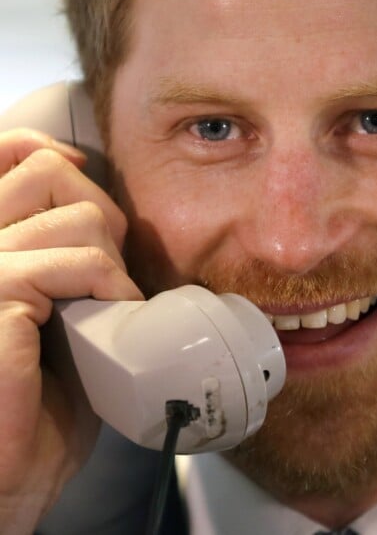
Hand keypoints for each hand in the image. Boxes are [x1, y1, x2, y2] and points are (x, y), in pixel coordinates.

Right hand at [0, 129, 142, 532]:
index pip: (8, 154)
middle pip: (51, 172)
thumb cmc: (33, 397)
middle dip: (101, 216)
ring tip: (110, 307)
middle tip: (109, 273)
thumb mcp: (49, 311)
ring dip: (112, 264)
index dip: (53, 156)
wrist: (10, 474)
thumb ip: (57, 258)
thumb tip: (96, 214)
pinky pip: (82, 264)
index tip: (86, 185)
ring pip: (79, 217)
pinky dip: (114, 289)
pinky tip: (112, 320)